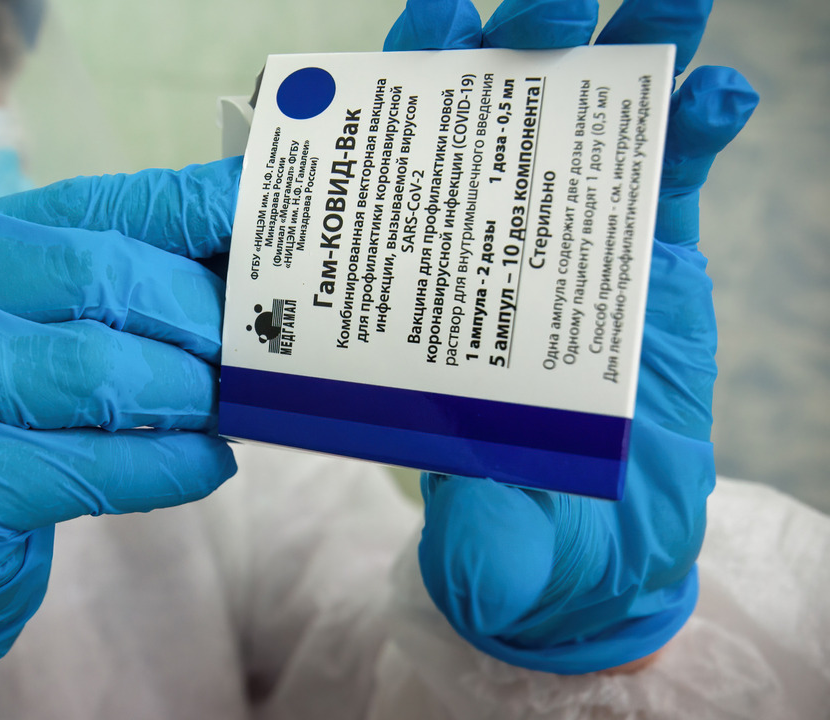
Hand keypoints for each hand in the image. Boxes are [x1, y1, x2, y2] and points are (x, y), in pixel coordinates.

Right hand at [0, 159, 242, 717]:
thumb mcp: (14, 346)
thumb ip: (96, 299)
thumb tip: (230, 271)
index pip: (82, 205)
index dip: (186, 207)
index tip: (266, 215)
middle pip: (98, 276)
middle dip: (197, 315)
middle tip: (256, 349)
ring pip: (99, 369)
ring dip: (189, 393)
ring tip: (229, 409)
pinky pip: (94, 467)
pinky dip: (170, 467)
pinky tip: (207, 466)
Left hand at [389, 0, 758, 672]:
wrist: (607, 546)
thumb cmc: (527, 533)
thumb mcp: (494, 541)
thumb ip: (481, 537)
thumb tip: (468, 556)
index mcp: (417, 289)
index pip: (394, 173)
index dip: (400, 97)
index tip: (424, 34)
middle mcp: (482, 246)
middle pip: (485, 119)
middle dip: (516, 43)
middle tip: (548, 6)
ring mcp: (566, 240)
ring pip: (586, 123)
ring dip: (625, 50)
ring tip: (666, 0)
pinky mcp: (648, 254)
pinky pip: (670, 174)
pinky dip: (693, 128)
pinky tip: (717, 93)